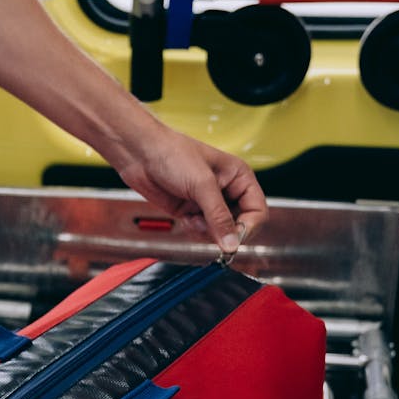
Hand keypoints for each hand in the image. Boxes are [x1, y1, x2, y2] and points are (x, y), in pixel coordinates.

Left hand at [113, 126, 266, 254]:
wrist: (140, 153)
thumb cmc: (172, 154)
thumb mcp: (201, 185)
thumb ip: (218, 216)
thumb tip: (232, 244)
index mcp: (239, 178)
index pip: (257, 211)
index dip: (248, 227)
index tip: (233, 239)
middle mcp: (227, 191)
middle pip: (240, 226)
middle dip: (224, 231)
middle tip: (208, 228)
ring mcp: (208, 203)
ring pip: (220, 232)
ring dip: (207, 231)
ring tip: (193, 217)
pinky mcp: (192, 211)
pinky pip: (202, 232)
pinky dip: (194, 230)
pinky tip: (185, 218)